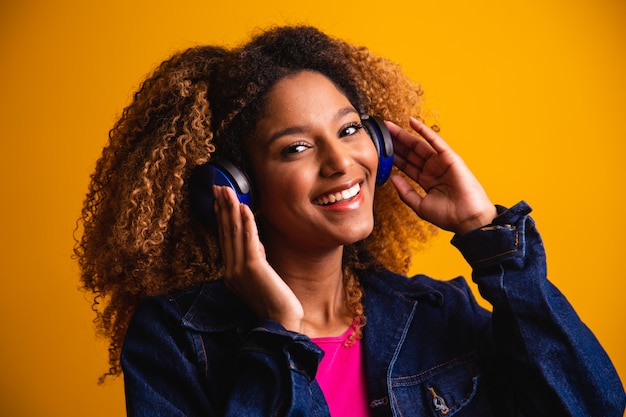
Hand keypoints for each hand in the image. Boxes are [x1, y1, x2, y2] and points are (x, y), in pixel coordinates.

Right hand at [214, 186, 303, 331]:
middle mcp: (231, 270)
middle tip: (218, 187)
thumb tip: (255, 242)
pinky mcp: (252, 269)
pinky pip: (248, 240)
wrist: (281, 322)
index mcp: (230, 273)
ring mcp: (239, 270)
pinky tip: (244, 208)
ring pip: (233, 233)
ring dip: (231, 209)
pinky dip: (246, 222)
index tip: (218, 199)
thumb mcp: (261, 277)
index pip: (224, 239)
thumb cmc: (275, 302)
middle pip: (225, 232)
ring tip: (228, 190)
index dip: (221, 217)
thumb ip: (255, 260)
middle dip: (222, 207)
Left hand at [387, 118, 496, 234]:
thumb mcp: (420, 206)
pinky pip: (435, 141)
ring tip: (390, 127)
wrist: (467, 219)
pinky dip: (424, 131)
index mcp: (427, 181)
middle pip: (411, 153)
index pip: (407, 165)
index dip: (394, 157)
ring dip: (404, 135)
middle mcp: (433, 169)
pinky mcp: (450, 158)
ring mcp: (441, 163)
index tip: (380, 150)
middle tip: (382, 133)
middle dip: (396, 143)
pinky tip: (412, 122)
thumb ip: (406, 192)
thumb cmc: (448, 216)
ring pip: (420, 145)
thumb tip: (393, 179)